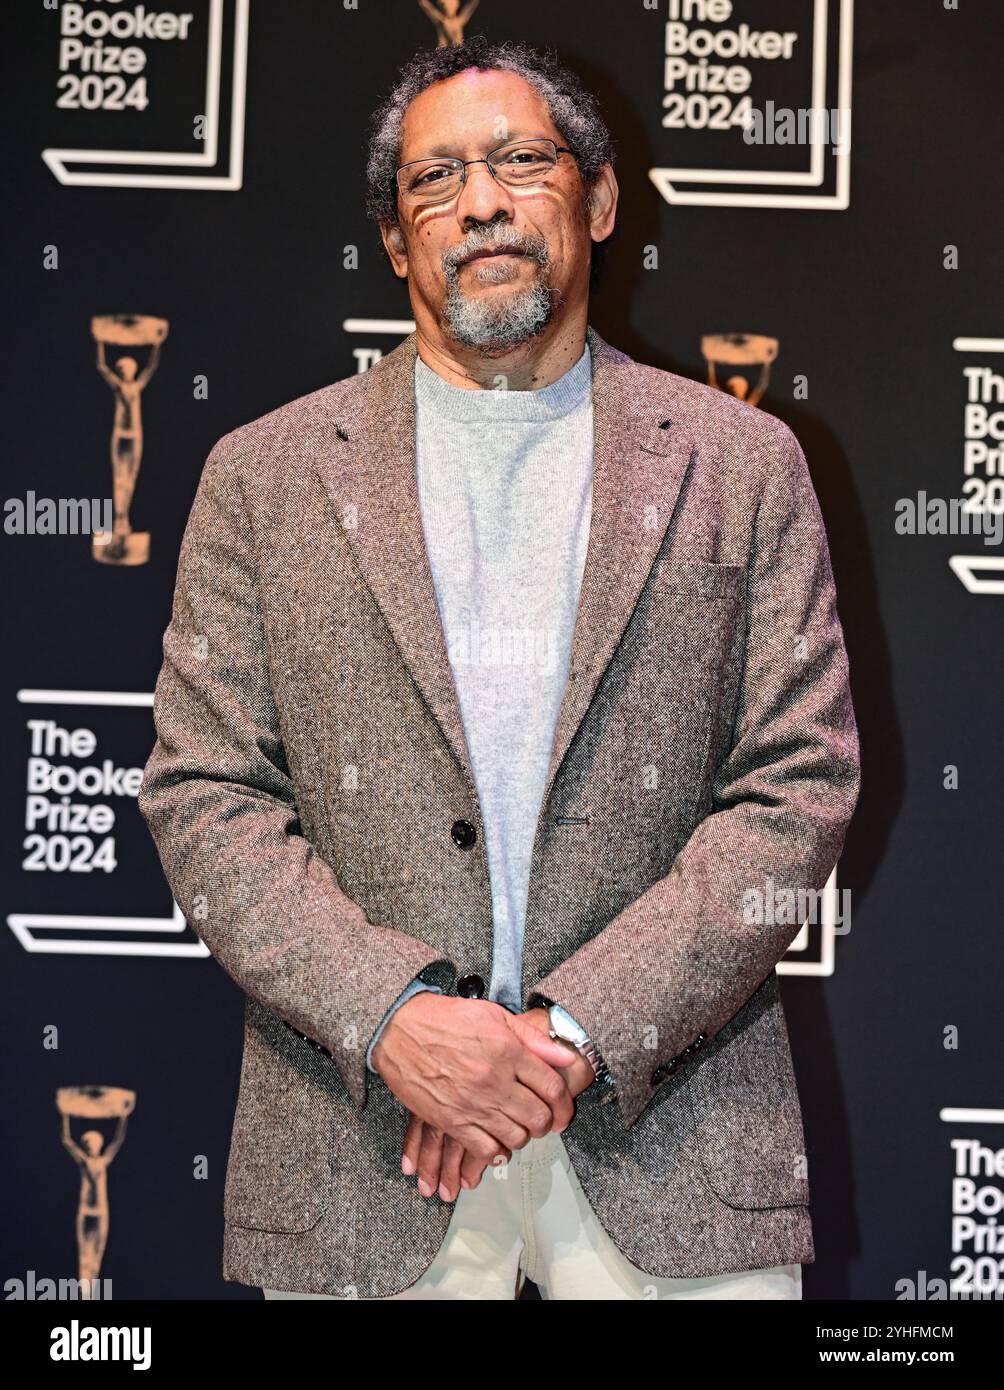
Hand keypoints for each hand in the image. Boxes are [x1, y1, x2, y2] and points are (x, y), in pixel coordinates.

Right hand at [399, 1007, 597, 1201]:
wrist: (399, 1030)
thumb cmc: (445, 1019)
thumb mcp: (494, 1015)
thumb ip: (532, 1038)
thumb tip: (565, 1056)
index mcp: (508, 1051)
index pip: (552, 1087)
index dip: (564, 1104)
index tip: (564, 1111)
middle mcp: (495, 1080)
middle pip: (538, 1117)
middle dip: (547, 1123)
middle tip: (543, 1121)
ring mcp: (473, 1104)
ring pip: (516, 1137)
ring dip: (523, 1136)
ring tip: (519, 1128)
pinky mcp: (451, 1121)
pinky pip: (486, 1149)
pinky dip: (498, 1152)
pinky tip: (498, 1144)